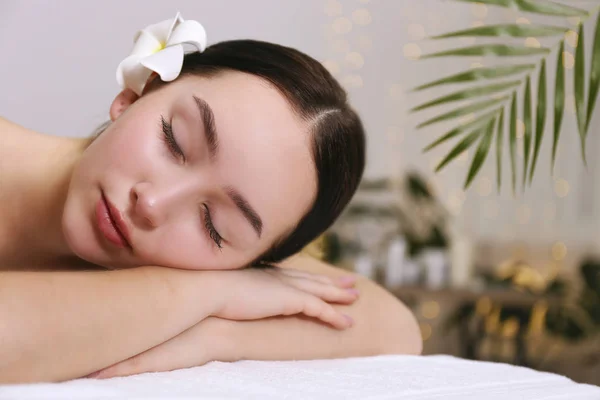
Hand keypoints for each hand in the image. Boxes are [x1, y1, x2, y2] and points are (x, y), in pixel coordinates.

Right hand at [87, 270, 358, 378]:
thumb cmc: (199, 290)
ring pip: (319, 291)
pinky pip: (317, 309)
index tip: (318, 277)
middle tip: (349, 282)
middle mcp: (274, 277)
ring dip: (338, 295)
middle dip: (330, 281)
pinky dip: (333, 315)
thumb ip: (218, 293)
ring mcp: (281, 287)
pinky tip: (347, 323)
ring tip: (356, 296)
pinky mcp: (286, 300)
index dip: (306, 276)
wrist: (200, 288)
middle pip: (309, 278)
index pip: (289, 274)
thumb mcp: (213, 290)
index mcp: (259, 273)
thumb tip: (208, 300)